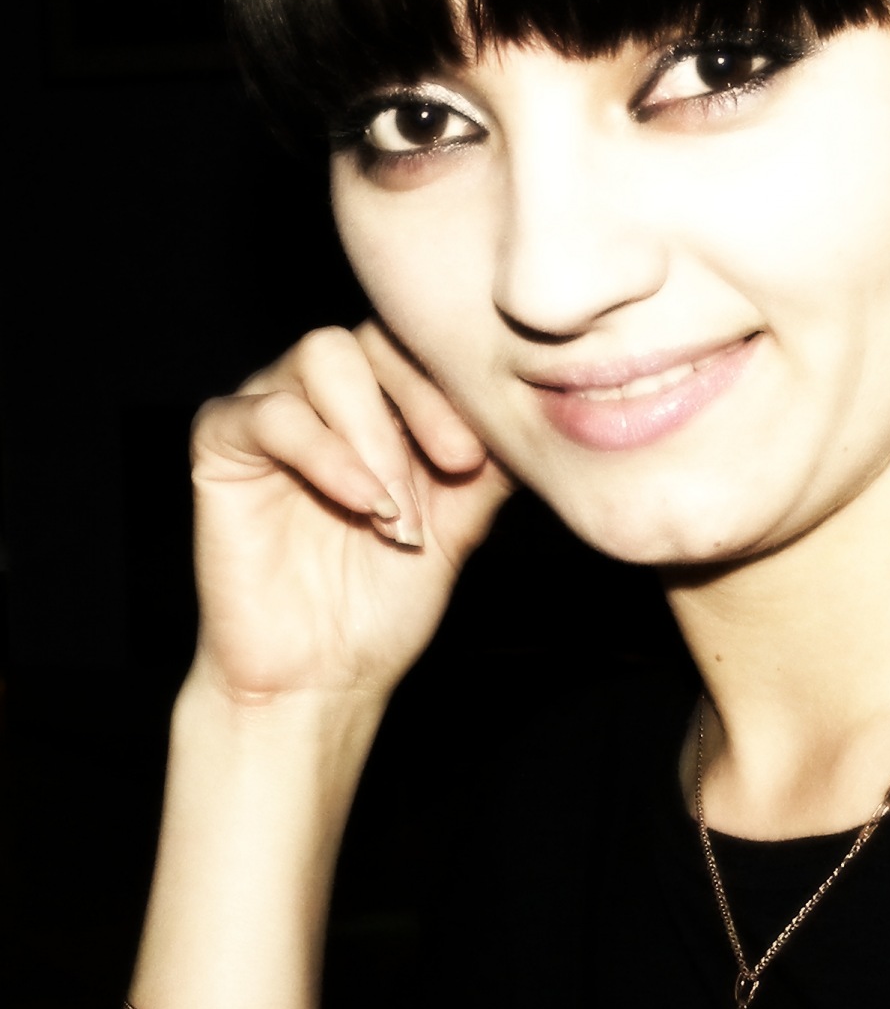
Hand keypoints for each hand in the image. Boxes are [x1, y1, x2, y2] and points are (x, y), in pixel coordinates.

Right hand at [188, 322, 514, 705]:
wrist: (324, 674)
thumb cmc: (388, 597)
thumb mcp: (463, 520)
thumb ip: (494, 461)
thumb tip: (548, 409)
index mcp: (385, 401)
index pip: (423, 341)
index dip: (459, 382)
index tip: (483, 453)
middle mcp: (327, 394)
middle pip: (376, 334)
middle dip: (426, 396)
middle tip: (456, 466)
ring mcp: (271, 410)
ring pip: (324, 356)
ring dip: (375, 431)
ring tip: (398, 510)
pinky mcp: (221, 444)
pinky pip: (266, 412)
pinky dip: (325, 452)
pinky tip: (363, 504)